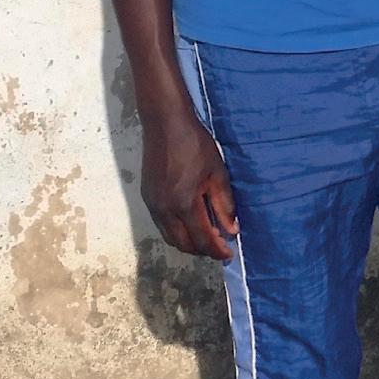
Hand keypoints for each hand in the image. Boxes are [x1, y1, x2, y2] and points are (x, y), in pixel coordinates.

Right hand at [140, 107, 237, 260]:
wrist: (165, 124)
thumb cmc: (195, 145)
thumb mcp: (217, 173)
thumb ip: (224, 205)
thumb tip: (231, 230)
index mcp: (184, 204)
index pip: (201, 239)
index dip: (216, 251)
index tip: (228, 255)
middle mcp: (164, 210)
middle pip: (183, 244)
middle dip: (202, 250)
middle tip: (219, 247)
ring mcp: (153, 205)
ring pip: (170, 237)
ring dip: (188, 242)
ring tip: (207, 236)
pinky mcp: (147, 198)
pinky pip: (162, 225)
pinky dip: (177, 231)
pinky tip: (190, 222)